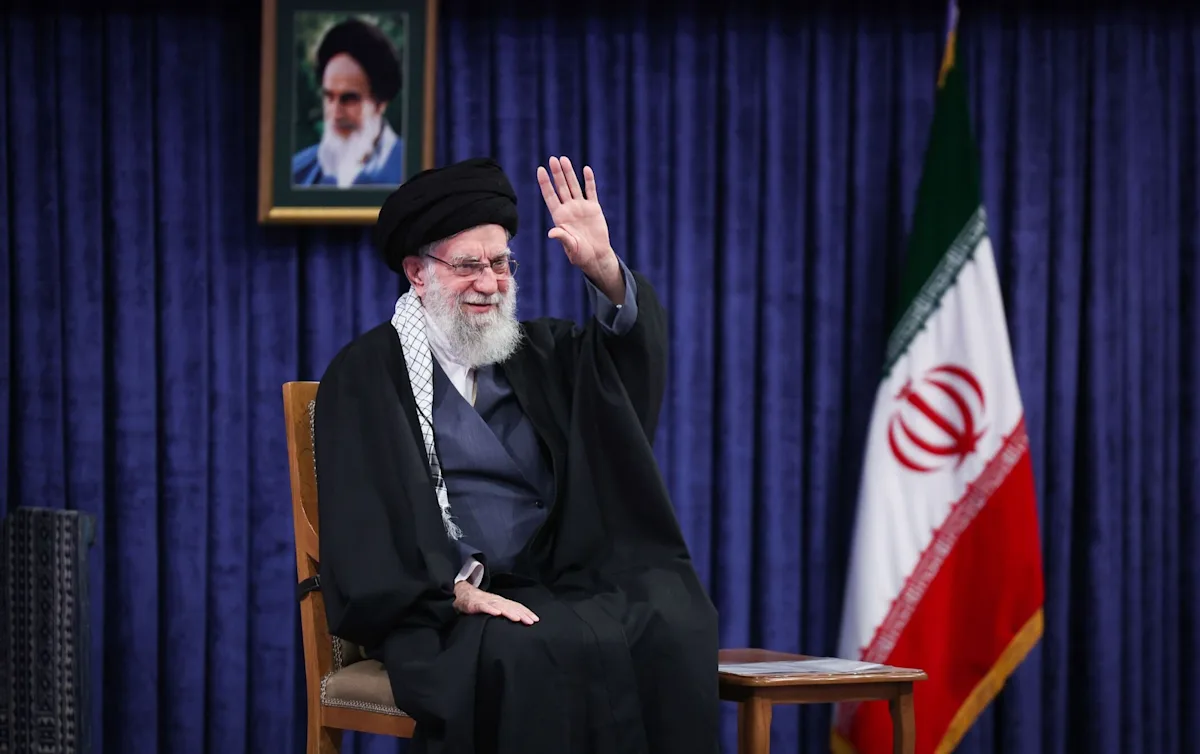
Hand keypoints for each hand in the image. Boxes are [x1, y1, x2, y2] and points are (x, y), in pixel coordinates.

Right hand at [453, 582, 539, 624]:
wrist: (464, 595)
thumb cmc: (481, 603)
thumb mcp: (495, 607)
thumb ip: (505, 612)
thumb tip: (519, 621)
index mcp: (503, 602)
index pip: (517, 607)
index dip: (526, 612)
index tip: (536, 620)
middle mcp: (497, 600)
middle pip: (511, 607)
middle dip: (522, 614)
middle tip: (531, 622)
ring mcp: (487, 602)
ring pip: (500, 606)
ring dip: (509, 612)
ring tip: (517, 619)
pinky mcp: (476, 605)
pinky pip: (484, 607)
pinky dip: (491, 610)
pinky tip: (497, 614)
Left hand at [537, 156, 619, 290]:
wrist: (596, 256)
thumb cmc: (580, 254)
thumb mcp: (570, 247)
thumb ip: (562, 238)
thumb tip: (552, 233)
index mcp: (559, 217)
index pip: (550, 196)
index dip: (545, 183)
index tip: (540, 170)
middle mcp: (569, 209)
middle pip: (561, 187)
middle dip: (557, 173)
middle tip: (552, 159)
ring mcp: (581, 207)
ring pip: (574, 186)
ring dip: (569, 173)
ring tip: (564, 159)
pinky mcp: (594, 208)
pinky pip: (591, 191)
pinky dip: (589, 181)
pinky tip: (585, 170)